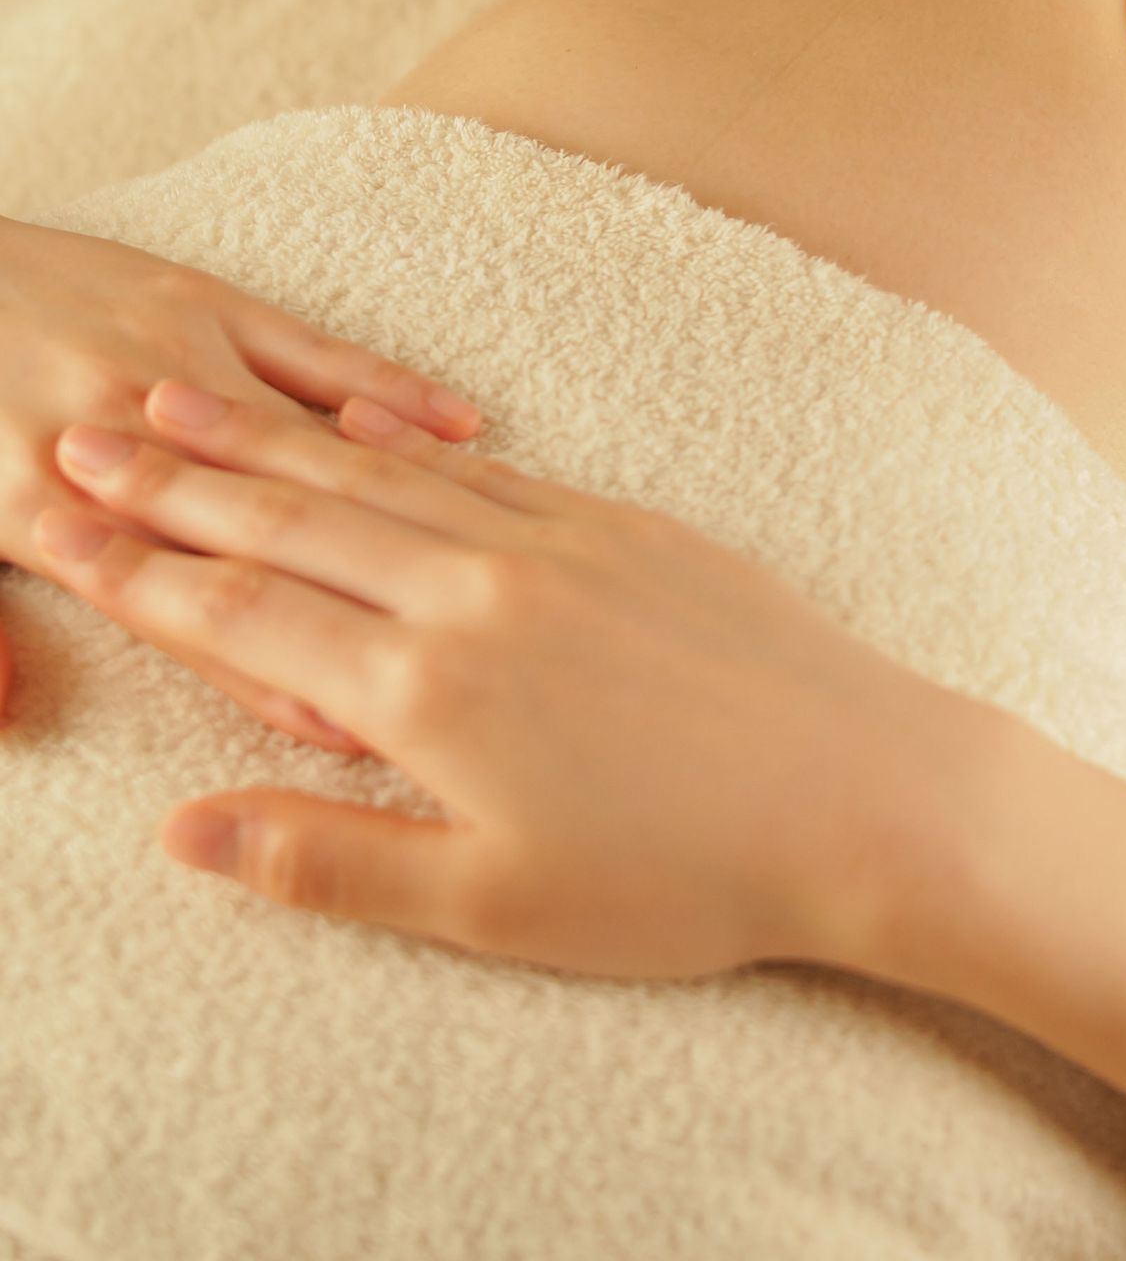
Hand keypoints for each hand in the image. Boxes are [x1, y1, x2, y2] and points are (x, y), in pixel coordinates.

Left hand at [0, 219, 479, 743]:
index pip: (181, 612)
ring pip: (306, 449)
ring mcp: (180, 360)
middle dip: (353, 614)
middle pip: (263, 544)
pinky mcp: (207, 299)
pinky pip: (321, 352)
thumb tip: (9, 720)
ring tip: (479, 577)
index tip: (344, 732)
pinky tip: (463, 429)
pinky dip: (393, 390)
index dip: (266, 677)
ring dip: (391, 512)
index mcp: (44, 502)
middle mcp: (128, 432)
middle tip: (447, 674)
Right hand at [35, 381, 985, 980]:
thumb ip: (328, 859)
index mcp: (429, 689)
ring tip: (179, 402)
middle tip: (85, 438)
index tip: (63, 530)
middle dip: (174, 481)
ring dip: (267, 442)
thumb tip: (184, 831)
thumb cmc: (680, 875)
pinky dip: (395, 439)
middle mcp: (477, 588)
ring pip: (376, 478)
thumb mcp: (489, 905)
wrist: (862, 788)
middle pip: (293, 520)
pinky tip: (354, 420)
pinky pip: (481, 466)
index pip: (244, 615)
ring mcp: (553, 539)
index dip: (140, 572)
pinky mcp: (620, 520)